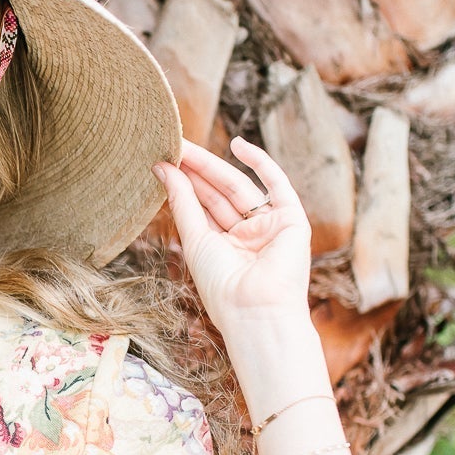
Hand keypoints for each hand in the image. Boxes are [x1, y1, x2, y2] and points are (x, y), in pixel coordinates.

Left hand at [153, 136, 311, 336]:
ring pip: (240, 187)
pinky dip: (260, 163)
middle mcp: (247, 236)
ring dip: (214, 166)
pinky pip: (277, 184)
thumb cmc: (222, 286)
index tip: (163, 162)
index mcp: (224, 247)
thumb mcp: (195, 240)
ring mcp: (270, 226)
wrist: (255, 309)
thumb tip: (162, 169)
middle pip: (219, 194)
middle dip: (196, 171)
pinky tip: (237, 144)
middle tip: (172, 144)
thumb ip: (182, 202)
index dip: (184, 184)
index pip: (203, 208)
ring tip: (186, 147)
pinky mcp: (292, 220)